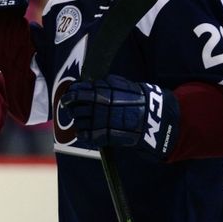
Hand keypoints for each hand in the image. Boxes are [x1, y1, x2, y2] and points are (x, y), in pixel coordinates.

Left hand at [60, 75, 179, 160]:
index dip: (70, 96)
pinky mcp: (106, 136)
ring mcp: (103, 122)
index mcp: (103, 92)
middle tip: (74, 110)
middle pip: (76, 109)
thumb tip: (83, 86)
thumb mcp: (121, 85)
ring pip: (80, 122)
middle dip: (73, 110)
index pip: (77, 93)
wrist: (155, 118)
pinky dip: (83, 134)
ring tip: (84, 121)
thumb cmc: (137, 100)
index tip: (67, 98)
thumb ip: (102, 85)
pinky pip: (86, 135)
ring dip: (79, 122)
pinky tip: (85, 132)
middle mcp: (100, 107)